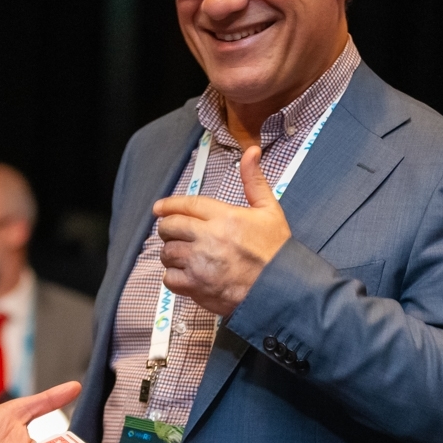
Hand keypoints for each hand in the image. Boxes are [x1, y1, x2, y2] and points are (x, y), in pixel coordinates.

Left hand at [153, 145, 291, 316]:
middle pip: (171, 226)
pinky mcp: (198, 287)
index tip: (159, 208)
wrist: (283, 290)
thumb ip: (254, 180)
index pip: (187, 205)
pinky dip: (173, 276)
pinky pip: (170, 278)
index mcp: (225, 217)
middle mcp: (210, 238)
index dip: (169, 205)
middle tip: (172, 232)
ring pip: (167, 252)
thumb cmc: (277, 252)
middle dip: (167, 228)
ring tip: (179, 253)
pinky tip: (184, 274)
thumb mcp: (269, 210)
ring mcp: (201, 263)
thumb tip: (251, 152)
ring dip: (170, 252)